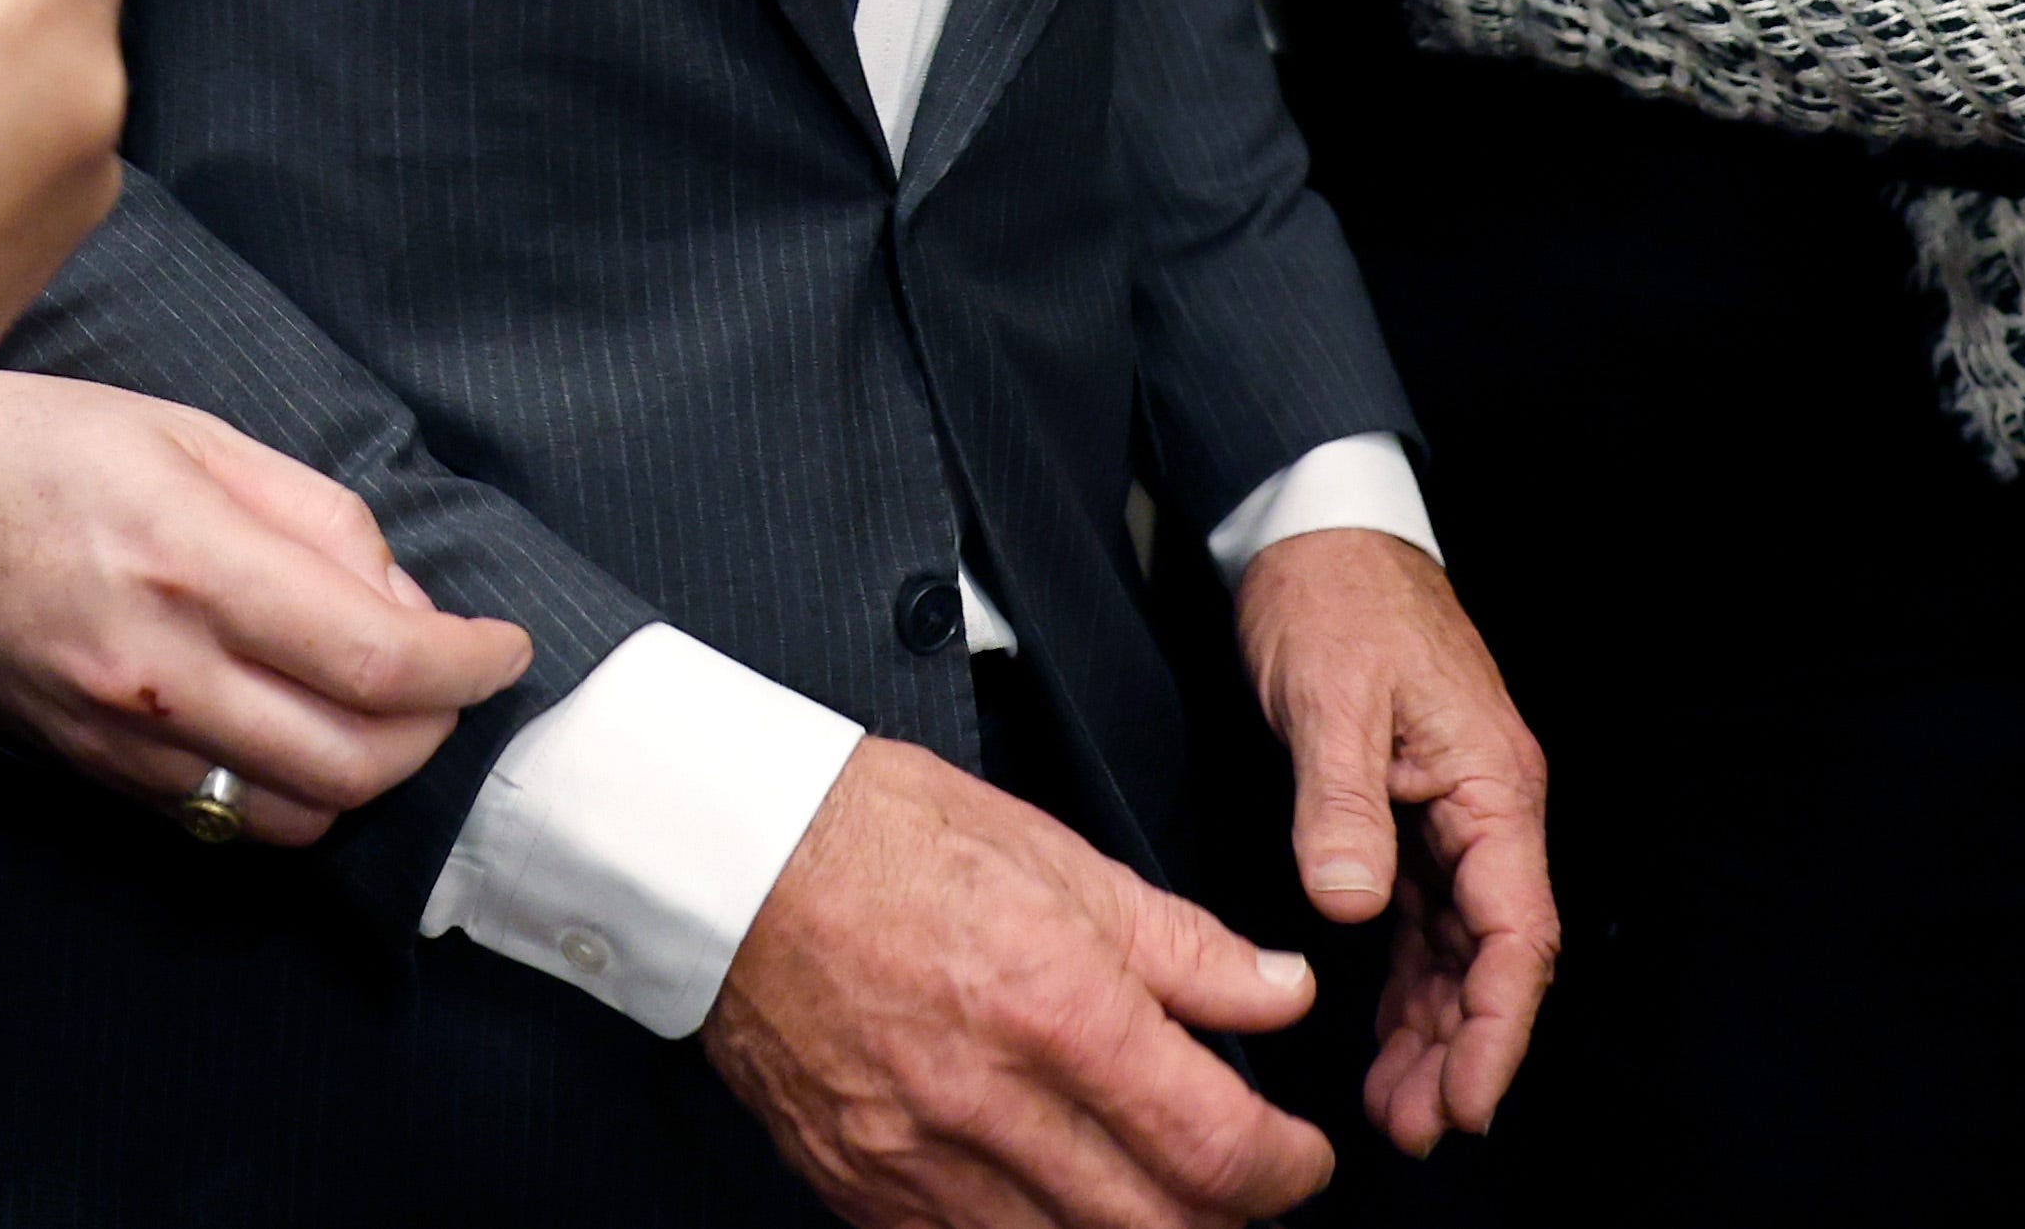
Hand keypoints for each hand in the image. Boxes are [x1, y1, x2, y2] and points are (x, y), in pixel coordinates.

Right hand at [0, 369, 532, 843]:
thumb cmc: (45, 447)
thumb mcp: (196, 433)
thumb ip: (316, 519)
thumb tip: (406, 604)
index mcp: (192, 559)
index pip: (374, 659)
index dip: (467, 666)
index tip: (501, 648)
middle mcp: (158, 667)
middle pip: (353, 761)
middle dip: (433, 731)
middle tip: (447, 680)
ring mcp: (120, 735)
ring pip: (296, 814)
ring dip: (366, 776)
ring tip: (375, 710)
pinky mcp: (92, 771)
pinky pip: (222, 821)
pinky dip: (287, 794)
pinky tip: (292, 732)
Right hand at [706, 740, 1332, 1228]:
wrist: (727, 859)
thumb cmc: (875, 835)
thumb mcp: (1055, 855)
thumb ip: (1181, 945)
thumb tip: (1279, 991)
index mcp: (1051, 1004)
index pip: (1214, 1146)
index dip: (1285, 1170)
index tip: (1297, 1157)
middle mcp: (989, 1099)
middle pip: (1159, 1227)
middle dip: (1228, 1219)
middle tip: (1240, 1182)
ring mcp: (919, 1159)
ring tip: (1154, 1192)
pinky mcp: (863, 1188)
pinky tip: (1054, 1199)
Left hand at [1230, 529, 1554, 1155]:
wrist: (1319, 530)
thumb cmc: (1336, 595)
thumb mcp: (1330, 698)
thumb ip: (1341, 806)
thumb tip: (1349, 901)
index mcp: (1491, 784)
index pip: (1515, 933)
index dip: (1496, 1027)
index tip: (1466, 1099)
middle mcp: (1485, 806)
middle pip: (1494, 956)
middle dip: (1462, 1049)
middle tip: (1414, 1125)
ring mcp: (1449, 812)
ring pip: (1457, 947)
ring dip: (1433, 1027)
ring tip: (1395, 1104)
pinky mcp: (1410, 811)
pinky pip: (1421, 917)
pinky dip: (1407, 979)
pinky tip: (1385, 1031)